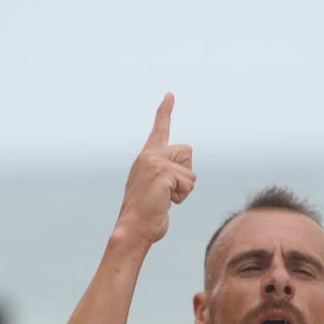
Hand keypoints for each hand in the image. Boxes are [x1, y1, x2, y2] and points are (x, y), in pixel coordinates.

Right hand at [115, 93, 196, 246]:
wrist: (133, 228)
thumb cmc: (146, 214)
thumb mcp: (155, 189)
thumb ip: (165, 176)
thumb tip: (184, 178)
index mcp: (146, 157)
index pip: (159, 130)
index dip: (165, 112)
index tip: (170, 95)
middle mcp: (149, 156)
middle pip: (187, 151)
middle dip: (185, 173)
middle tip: (167, 191)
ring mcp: (156, 163)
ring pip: (190, 170)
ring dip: (184, 188)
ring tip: (164, 198)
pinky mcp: (163, 172)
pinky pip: (189, 183)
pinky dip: (182, 196)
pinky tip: (165, 202)